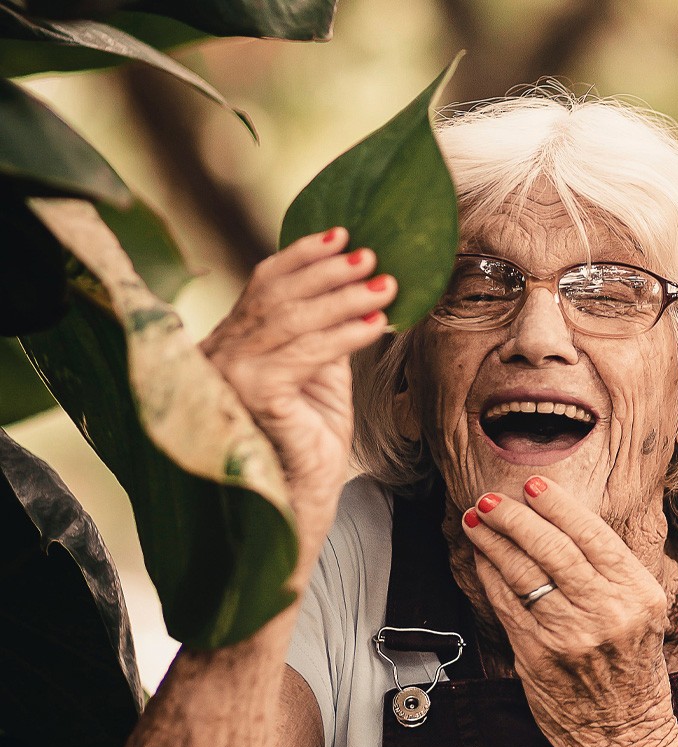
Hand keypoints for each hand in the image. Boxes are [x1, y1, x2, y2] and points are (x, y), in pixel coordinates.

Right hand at [200, 228, 396, 553]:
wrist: (297, 507)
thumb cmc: (307, 447)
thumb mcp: (318, 380)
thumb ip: (322, 337)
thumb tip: (352, 288)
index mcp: (228, 345)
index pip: (262, 285)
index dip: (303, 257)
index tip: (343, 234)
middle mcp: (217, 354)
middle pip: (277, 294)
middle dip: (330, 272)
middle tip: (374, 256)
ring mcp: (228, 374)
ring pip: (294, 319)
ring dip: (346, 298)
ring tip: (386, 284)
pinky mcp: (252, 393)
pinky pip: (307, 351)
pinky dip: (347, 333)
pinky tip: (378, 323)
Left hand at [462, 476, 674, 746]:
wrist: (624, 733)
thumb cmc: (632, 668)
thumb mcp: (643, 612)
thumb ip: (611, 571)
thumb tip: (561, 521)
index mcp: (639, 594)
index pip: (593, 536)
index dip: (558, 506)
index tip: (532, 485)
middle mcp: (607, 613)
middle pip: (553, 550)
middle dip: (516, 518)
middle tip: (492, 498)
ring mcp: (570, 636)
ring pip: (523, 574)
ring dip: (494, 542)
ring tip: (477, 519)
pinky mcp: (538, 656)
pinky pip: (506, 604)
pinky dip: (490, 576)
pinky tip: (482, 558)